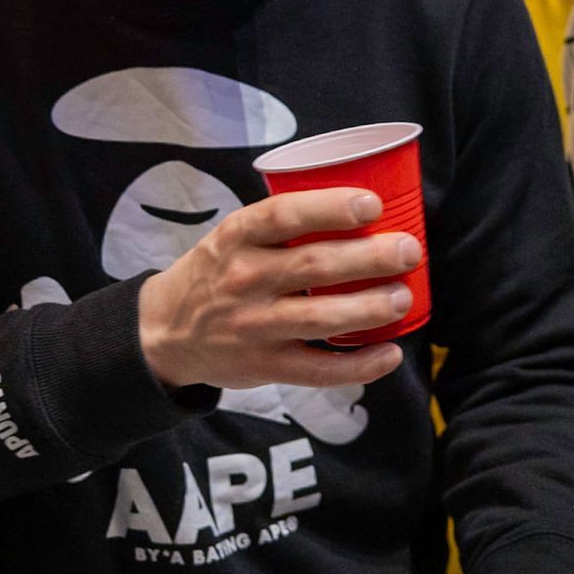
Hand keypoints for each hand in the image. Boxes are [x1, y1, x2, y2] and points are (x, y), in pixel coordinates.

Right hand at [137, 187, 419, 391]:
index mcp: (235, 237)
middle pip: (313, 265)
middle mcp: (243, 280)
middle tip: (408, 250)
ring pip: (319, 318)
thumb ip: (280, 224)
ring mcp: (253, 327)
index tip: (373, 203)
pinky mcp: (264, 366)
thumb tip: (363, 204)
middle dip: (369, 257)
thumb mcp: (231, 236)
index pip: (284, 215)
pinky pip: (317, 370)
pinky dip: (358, 365)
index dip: (331, 207)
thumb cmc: (216, 274)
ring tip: (404, 297)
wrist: (164, 332)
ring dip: (369, 308)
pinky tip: (389, 354)